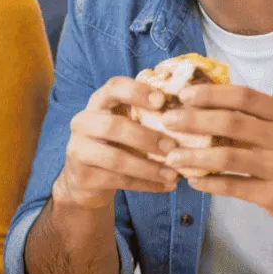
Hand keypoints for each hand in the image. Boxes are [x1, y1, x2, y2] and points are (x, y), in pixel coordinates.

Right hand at [54, 76, 180, 211]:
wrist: (85, 179)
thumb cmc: (117, 143)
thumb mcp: (127, 123)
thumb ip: (148, 114)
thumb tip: (194, 109)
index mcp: (98, 102)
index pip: (114, 87)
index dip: (137, 92)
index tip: (162, 101)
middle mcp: (83, 122)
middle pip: (112, 126)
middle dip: (146, 137)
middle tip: (173, 147)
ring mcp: (78, 150)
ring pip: (116, 159)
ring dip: (149, 168)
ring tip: (174, 174)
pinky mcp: (83, 176)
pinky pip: (119, 181)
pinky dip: (146, 185)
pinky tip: (166, 186)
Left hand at [159, 84, 272, 237]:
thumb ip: (257, 116)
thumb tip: (206, 101)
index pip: (244, 96)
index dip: (211, 94)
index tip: (183, 95)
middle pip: (231, 123)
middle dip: (194, 120)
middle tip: (167, 122)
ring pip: (228, 156)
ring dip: (194, 155)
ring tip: (171, 156)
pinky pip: (233, 187)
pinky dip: (209, 182)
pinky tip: (193, 180)